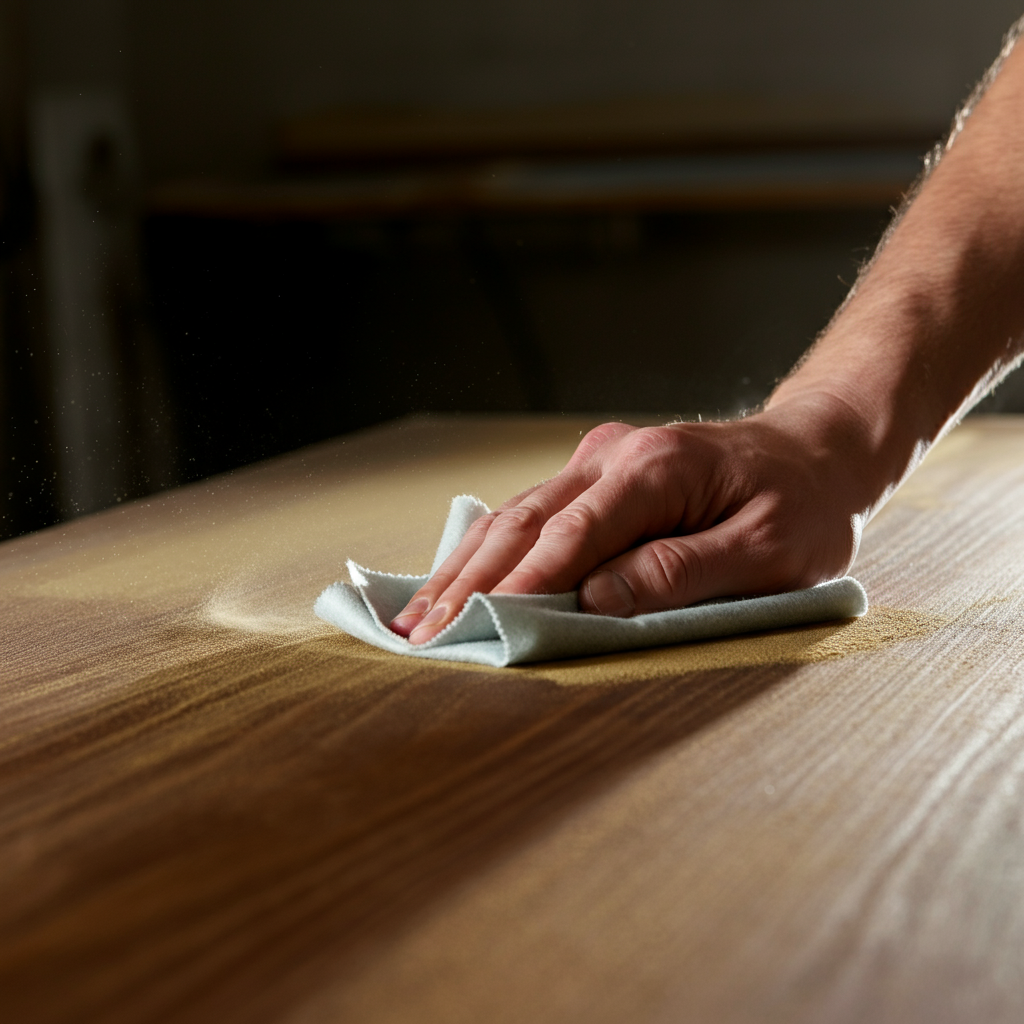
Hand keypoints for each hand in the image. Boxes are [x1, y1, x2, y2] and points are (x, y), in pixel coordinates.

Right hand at [390, 394, 879, 643]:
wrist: (814, 450)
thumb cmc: (803, 507)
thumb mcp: (770, 552)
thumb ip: (683, 571)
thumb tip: (595, 601)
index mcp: (657, 469)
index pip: (572, 535)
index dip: (519, 586)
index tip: (471, 629)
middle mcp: (613, 454)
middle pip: (524, 523)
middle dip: (468, 583)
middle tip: (420, 637)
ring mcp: (599, 458)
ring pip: (514, 515)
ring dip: (463, 568)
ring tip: (415, 616)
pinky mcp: (595, 471)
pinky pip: (530, 513)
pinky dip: (487, 551)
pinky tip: (454, 579)